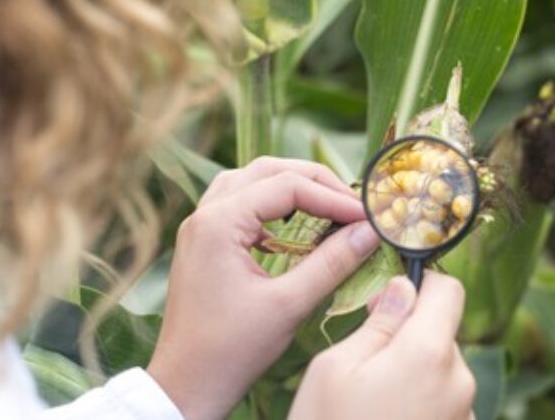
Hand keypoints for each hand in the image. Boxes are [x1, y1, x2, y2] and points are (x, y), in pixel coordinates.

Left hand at [146, 156, 381, 419]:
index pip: (288, 186)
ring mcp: (200, 227)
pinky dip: (271, 205)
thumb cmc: (231, 350)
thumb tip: (369, 232)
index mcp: (219, 222)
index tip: (367, 217)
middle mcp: (205, 214)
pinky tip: (294, 226)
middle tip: (352, 205)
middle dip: (314, 182)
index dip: (333, 197)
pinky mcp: (203, 243)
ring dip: (290, 187)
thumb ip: (332, 262)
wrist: (186, 384)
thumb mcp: (289, 305)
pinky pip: (239, 203)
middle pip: (267, 171)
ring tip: (327, 205)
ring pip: (251, 181)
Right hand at [289, 272, 476, 419]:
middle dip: (410, 337)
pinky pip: (442, 405)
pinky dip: (418, 405)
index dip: (422, 286)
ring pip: (442, 371)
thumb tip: (403, 289)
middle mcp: (459, 382)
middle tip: (365, 362)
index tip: (391, 299)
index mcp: (430, 353)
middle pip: (444, 334)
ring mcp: (463, 416)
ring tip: (370, 404)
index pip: (450, 291)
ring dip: (413, 374)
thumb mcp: (335, 368)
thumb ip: (378, 322)